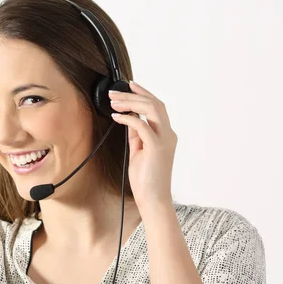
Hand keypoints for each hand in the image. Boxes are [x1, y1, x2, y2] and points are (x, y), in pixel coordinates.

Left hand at [108, 82, 176, 206]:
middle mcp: (168, 134)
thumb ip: (137, 136)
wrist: (153, 198)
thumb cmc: (146, 178)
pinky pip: (141, 125)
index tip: (130, 85)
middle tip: (115, 92)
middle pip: (155, 104)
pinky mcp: (156, 147)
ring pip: (151, 110)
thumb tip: (129, 120)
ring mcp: (163, 140)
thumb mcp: (139, 152)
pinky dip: (128, 118)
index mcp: (166, 135)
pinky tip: (117, 116)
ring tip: (114, 101)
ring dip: (131, 103)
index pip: (157, 107)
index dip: (144, 94)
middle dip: (134, 94)